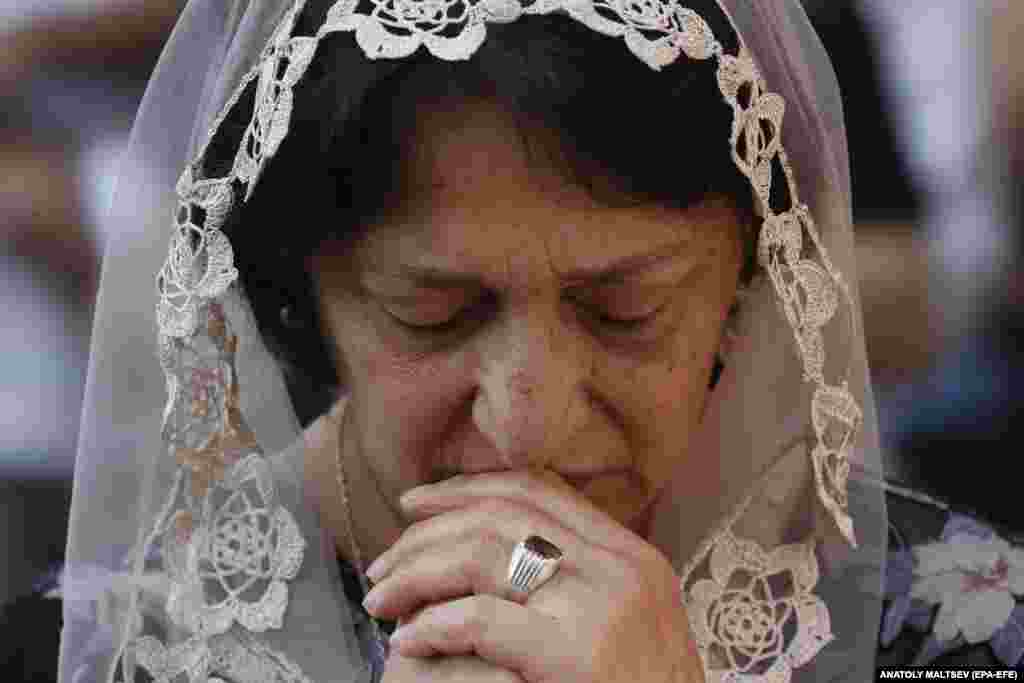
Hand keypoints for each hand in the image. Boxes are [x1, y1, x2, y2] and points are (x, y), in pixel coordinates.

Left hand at [362, 469, 705, 682]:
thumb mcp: (629, 625)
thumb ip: (581, 583)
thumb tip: (507, 555)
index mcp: (631, 554)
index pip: (538, 491)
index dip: (468, 487)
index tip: (417, 502)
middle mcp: (619, 567)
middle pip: (503, 515)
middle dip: (428, 530)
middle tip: (381, 562)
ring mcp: (602, 606)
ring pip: (485, 555)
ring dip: (417, 573)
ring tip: (378, 599)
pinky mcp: (580, 653)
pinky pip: (484, 621)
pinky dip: (436, 624)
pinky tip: (408, 639)